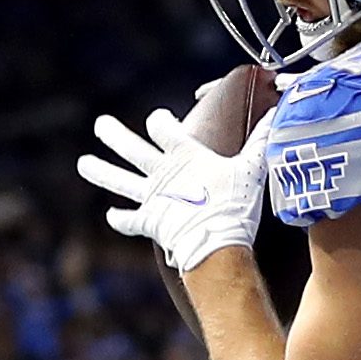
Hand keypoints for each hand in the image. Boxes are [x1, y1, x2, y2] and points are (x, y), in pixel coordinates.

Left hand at [75, 104, 268, 274]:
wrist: (216, 244)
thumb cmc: (235, 205)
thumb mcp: (251, 169)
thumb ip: (259, 141)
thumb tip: (277, 115)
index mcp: (184, 155)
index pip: (165, 128)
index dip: (160, 121)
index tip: (158, 119)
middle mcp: (163, 173)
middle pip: (133, 149)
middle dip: (115, 135)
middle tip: (100, 124)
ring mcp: (153, 198)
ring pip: (121, 181)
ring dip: (100, 171)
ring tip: (83, 163)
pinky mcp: (150, 221)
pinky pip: (130, 220)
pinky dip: (120, 219)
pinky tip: (110, 215)